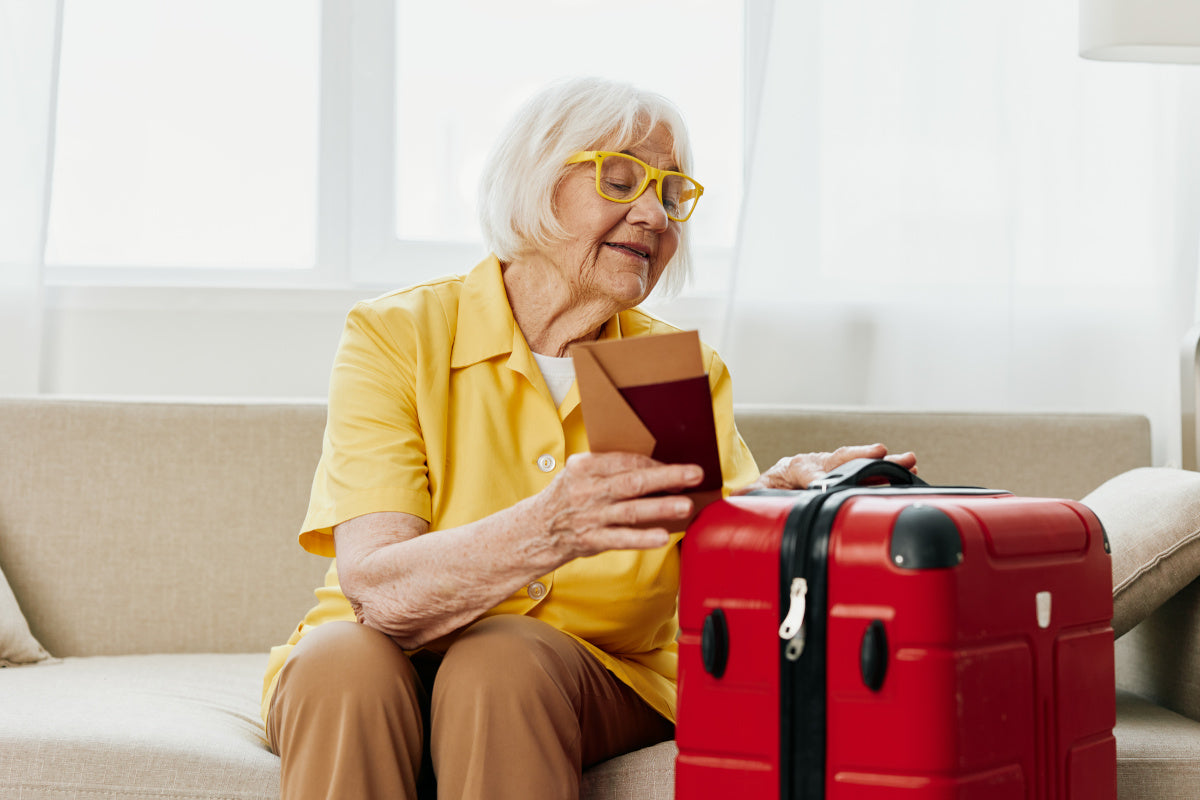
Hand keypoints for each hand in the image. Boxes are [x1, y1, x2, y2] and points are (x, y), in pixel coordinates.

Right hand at [530, 451, 705, 559]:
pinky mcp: (592, 539)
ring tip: (685, 505)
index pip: (625, 461)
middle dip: (667, 477)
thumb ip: (609, 468)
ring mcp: (590, 516)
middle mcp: (587, 490)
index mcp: (584, 467)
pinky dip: (643, 538)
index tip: (678, 467)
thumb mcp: (580, 473)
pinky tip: (662, 536)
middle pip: (632, 482)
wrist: (539, 529)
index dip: (654, 463)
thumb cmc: (568, 496)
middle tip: (694, 474)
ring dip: (661, 508)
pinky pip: (621, 539)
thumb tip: (656, 467)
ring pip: (630, 511)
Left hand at [737, 443, 917, 492]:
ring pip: (857, 462)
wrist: (769, 485)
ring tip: (908, 460)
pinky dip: (885, 472)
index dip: (817, 477)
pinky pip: (864, 472)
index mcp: (791, 468)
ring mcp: (829, 467)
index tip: (826, 484)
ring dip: (882, 462)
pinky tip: (906, 470)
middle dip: (861, 457)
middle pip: (839, 459)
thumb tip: (738, 497)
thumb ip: (750, 497)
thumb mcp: (752, 496)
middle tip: (882, 454)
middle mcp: (814, 463)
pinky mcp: (841, 474)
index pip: (806, 471)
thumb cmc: (763, 492)